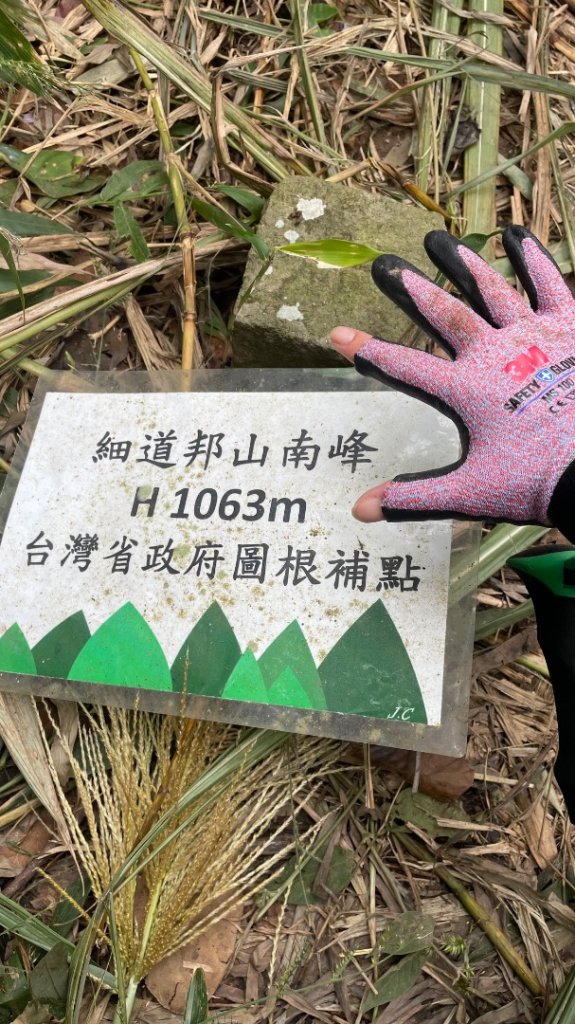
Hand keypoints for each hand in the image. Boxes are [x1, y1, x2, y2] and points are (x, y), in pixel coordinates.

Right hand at [331, 226, 574, 541]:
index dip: (368, 350)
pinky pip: (550, 286)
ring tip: (439, 243)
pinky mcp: (568, 328)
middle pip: (444, 314)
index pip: (405, 367)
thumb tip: (360, 509)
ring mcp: (532, 337)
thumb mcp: (469, 494)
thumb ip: (414, 497)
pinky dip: (533, 260)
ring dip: (463, 266)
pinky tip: (517, 236)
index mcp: (465, 391)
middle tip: (386, 265)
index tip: (338, 333)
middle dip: (412, 290)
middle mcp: (493, 354)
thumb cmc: (535, 483)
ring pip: (490, 291)